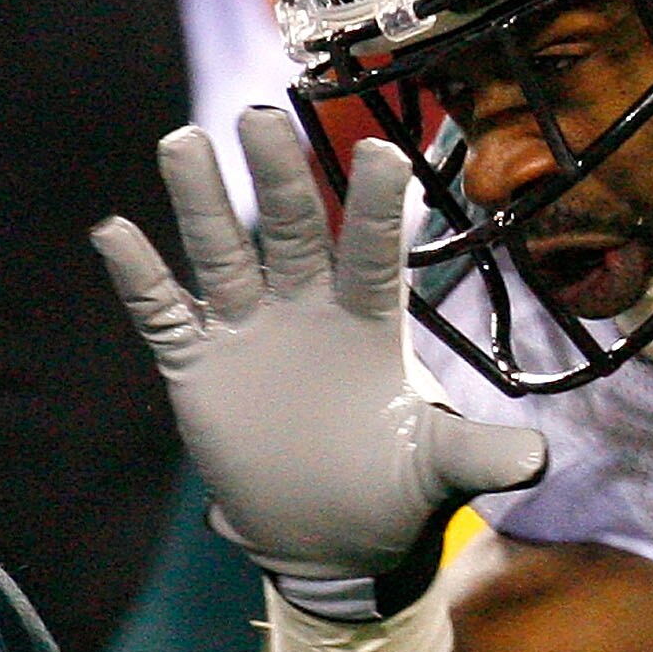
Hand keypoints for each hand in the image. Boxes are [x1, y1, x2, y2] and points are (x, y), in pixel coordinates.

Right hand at [92, 107, 547, 619]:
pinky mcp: (199, 365)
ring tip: (183, 142)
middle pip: (292, 232)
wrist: (328, 533)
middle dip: (277, 178)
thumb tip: (537, 462)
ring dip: (201, 203)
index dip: (376, 206)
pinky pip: (165, 313)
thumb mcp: (438, 468)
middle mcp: (308, 309)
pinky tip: (116, 233)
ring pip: (222, 254)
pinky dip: (141, 278)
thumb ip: (478, 453)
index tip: (381, 151)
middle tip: (261, 118)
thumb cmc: (391, 486)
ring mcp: (250, 331)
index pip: (373, 252)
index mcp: (371, 322)